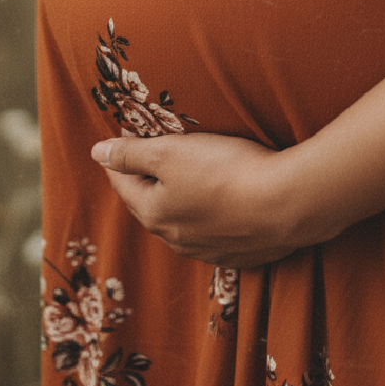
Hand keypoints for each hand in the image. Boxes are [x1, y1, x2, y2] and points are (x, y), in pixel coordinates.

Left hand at [91, 131, 297, 267]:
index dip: (122, 156)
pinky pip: (215, 232)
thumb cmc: (225, 172)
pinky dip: (211, 214)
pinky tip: (223, 199)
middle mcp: (176, 239)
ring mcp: (209, 250)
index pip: (124, 183)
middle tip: (156, 151)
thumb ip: (131, 153)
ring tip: (192, 172)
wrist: (287, 204)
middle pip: (152, 203)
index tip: (126, 133)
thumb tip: (97, 152)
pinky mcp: (240, 253)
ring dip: (182, 198)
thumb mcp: (170, 153)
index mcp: (154, 214)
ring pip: (184, 220)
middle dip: (149, 178)